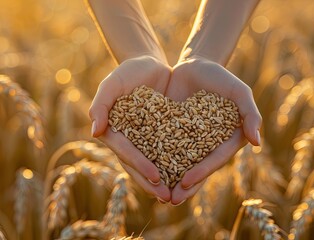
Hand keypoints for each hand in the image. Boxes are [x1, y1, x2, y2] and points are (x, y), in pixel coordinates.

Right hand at [89, 55, 171, 201]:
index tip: (156, 178)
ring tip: (177, 196)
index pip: (127, 153)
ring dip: (164, 181)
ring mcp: (145, 139)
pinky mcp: (161, 134)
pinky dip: (175, 165)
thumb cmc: (127, 72)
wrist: (149, 64)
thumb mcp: (113, 83)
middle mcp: (129, 140)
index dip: (140, 166)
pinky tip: (188, 177)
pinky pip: (168, 152)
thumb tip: (94, 132)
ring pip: (154, 164)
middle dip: (152, 183)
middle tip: (167, 198)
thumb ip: (101, 104)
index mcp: (115, 132)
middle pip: (139, 165)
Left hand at [166, 57, 261, 204]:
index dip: (202, 172)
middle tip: (171, 200)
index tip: (186, 182)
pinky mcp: (171, 132)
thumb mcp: (239, 92)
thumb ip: (250, 114)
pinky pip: (163, 147)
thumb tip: (257, 142)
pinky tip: (144, 171)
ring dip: (170, 179)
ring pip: (180, 163)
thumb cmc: (222, 77)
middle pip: (197, 167)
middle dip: (185, 185)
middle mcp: (208, 144)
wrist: (195, 64)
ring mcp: (189, 140)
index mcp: (226, 139)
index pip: (214, 159)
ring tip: (156, 195)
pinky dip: (156, 160)